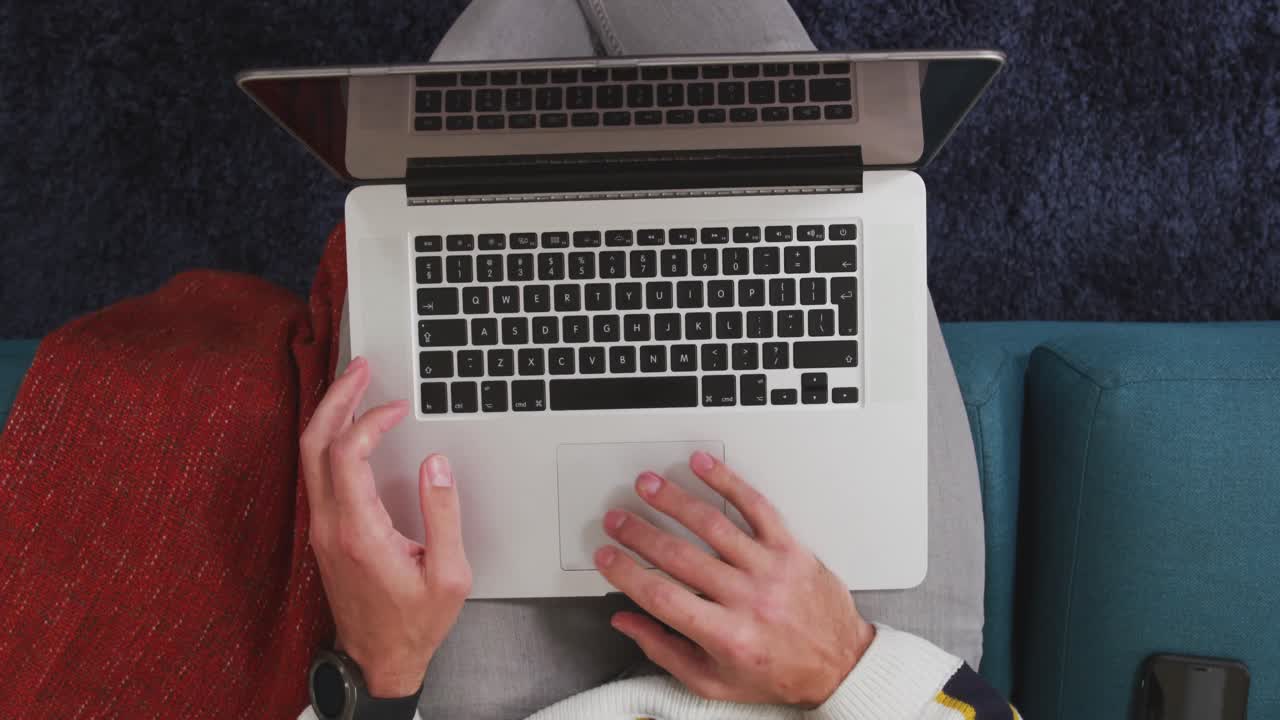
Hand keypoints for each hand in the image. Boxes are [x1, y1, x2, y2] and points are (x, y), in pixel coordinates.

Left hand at [299, 357, 471, 697]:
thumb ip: (443, 514)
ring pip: (308, 455)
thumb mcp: (449, 575)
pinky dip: (329, 437)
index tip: (398, 408)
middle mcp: (330, 526)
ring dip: (328, 414)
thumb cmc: (414, 623)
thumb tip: (437, 464)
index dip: (370, 421)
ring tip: (353, 385)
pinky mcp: (324, 532)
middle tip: (360, 368)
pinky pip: (315, 470)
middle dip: (336, 398)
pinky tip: (347, 425)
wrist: (378, 660)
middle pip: (314, 443)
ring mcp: (321, 528)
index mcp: (359, 532)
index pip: (347, 454)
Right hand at [595, 452, 874, 707]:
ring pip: (713, 525)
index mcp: (727, 637)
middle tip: (617, 518)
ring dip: (674, 500)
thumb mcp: (715, 682)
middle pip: (680, 556)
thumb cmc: (778, 673)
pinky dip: (727, 481)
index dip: (627, 574)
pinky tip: (703, 466)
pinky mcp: (790, 548)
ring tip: (647, 485)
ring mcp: (771, 569)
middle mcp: (749, 600)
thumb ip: (665, 651)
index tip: (606, 557)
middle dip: (639, 533)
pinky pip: (756, 507)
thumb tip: (626, 621)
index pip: (662, 597)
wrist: (839, 664)